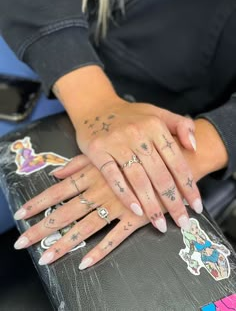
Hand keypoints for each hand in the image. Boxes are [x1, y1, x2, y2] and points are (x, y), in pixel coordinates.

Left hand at [13, 157, 148, 268]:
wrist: (173, 159)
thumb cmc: (138, 153)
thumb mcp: (108, 152)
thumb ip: (80, 163)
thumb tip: (56, 172)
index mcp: (93, 174)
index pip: (59, 191)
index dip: (39, 203)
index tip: (21, 214)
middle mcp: (100, 190)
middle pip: (66, 211)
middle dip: (43, 228)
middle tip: (23, 242)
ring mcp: (117, 205)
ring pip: (86, 227)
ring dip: (65, 243)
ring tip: (46, 257)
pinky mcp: (135, 217)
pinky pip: (115, 236)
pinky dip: (100, 250)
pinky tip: (85, 262)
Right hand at [75, 100, 201, 231]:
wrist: (95, 106)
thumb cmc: (129, 115)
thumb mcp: (157, 113)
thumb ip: (180, 125)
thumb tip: (194, 146)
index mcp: (155, 126)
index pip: (177, 160)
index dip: (188, 185)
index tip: (196, 206)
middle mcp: (137, 134)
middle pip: (160, 174)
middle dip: (173, 201)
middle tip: (181, 222)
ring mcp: (117, 143)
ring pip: (138, 179)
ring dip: (151, 204)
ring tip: (159, 224)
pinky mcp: (98, 151)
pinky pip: (113, 177)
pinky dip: (125, 194)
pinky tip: (136, 210)